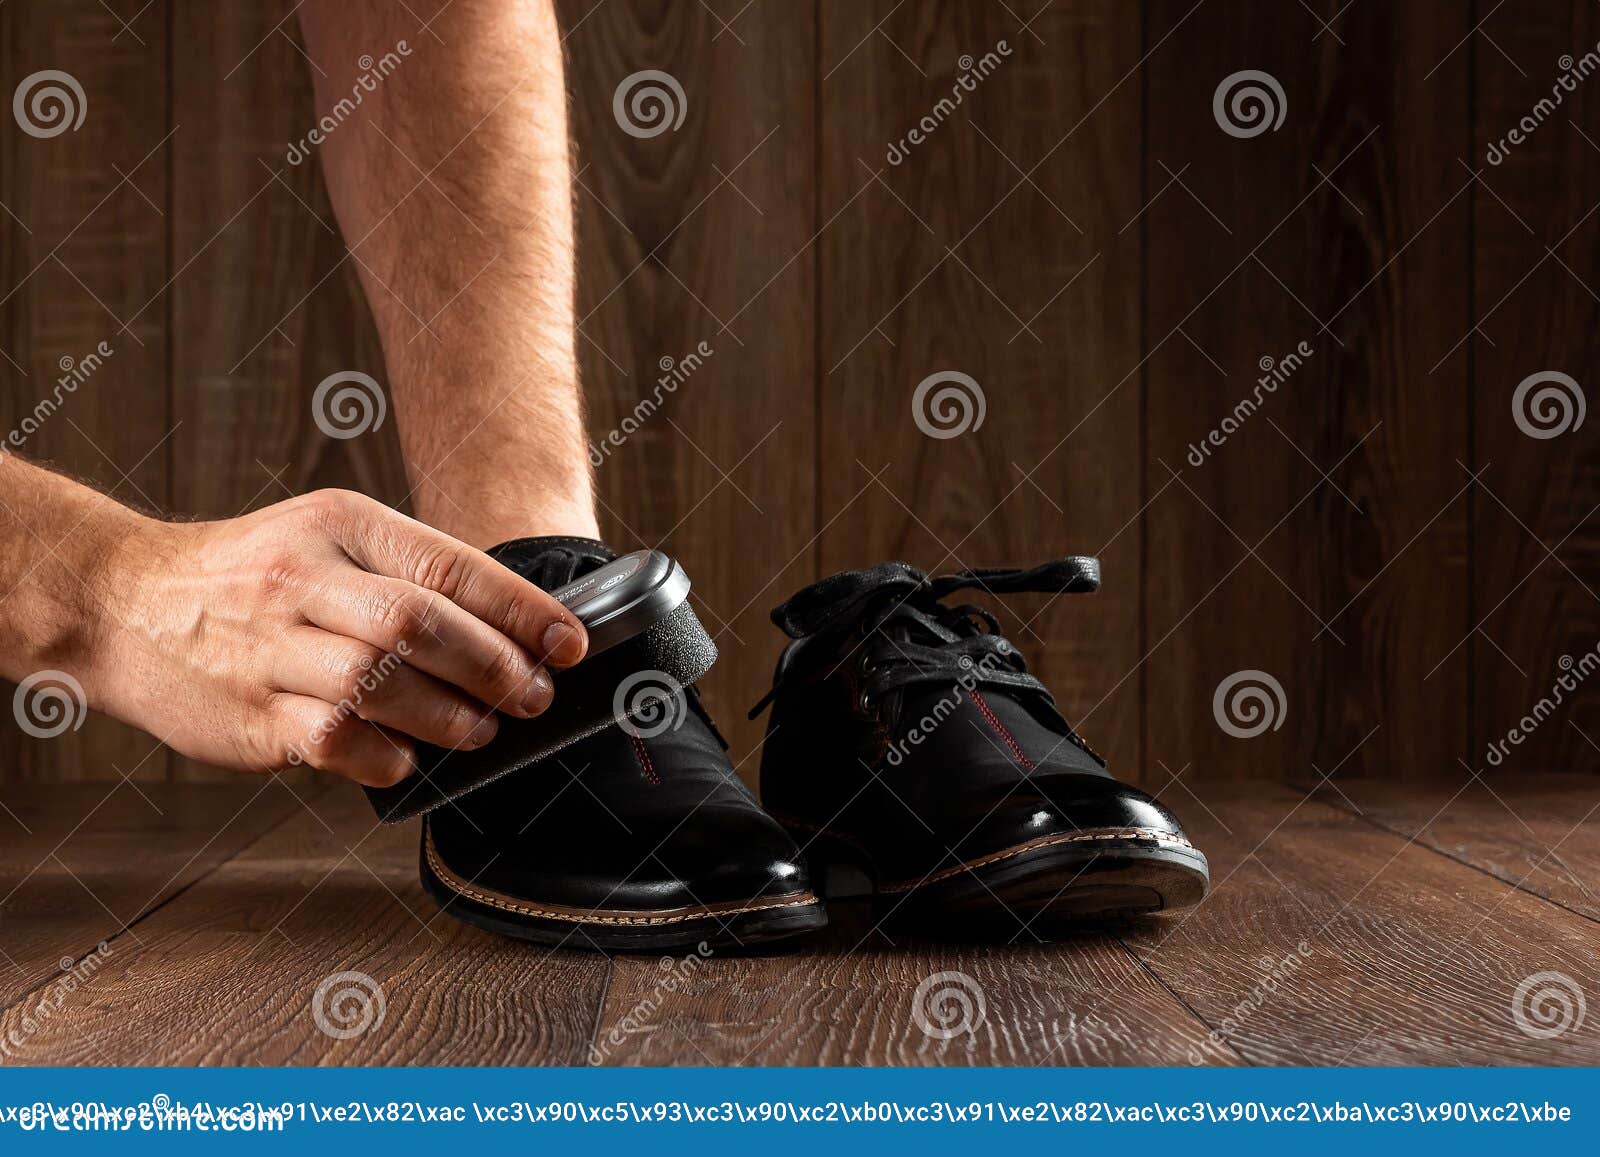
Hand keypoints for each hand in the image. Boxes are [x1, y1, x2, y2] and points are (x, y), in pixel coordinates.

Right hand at [81, 489, 586, 786]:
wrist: (118, 600)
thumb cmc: (248, 576)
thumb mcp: (325, 539)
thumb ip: (406, 575)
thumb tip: (513, 629)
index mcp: (339, 525)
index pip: (449, 566)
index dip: (521, 609)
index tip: (570, 643)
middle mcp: (302, 580)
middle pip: (421, 624)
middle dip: (496, 667)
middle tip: (534, 695)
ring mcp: (268, 648)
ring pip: (380, 684)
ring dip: (451, 717)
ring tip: (482, 730)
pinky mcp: (246, 714)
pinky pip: (333, 740)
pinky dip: (387, 756)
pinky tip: (408, 760)